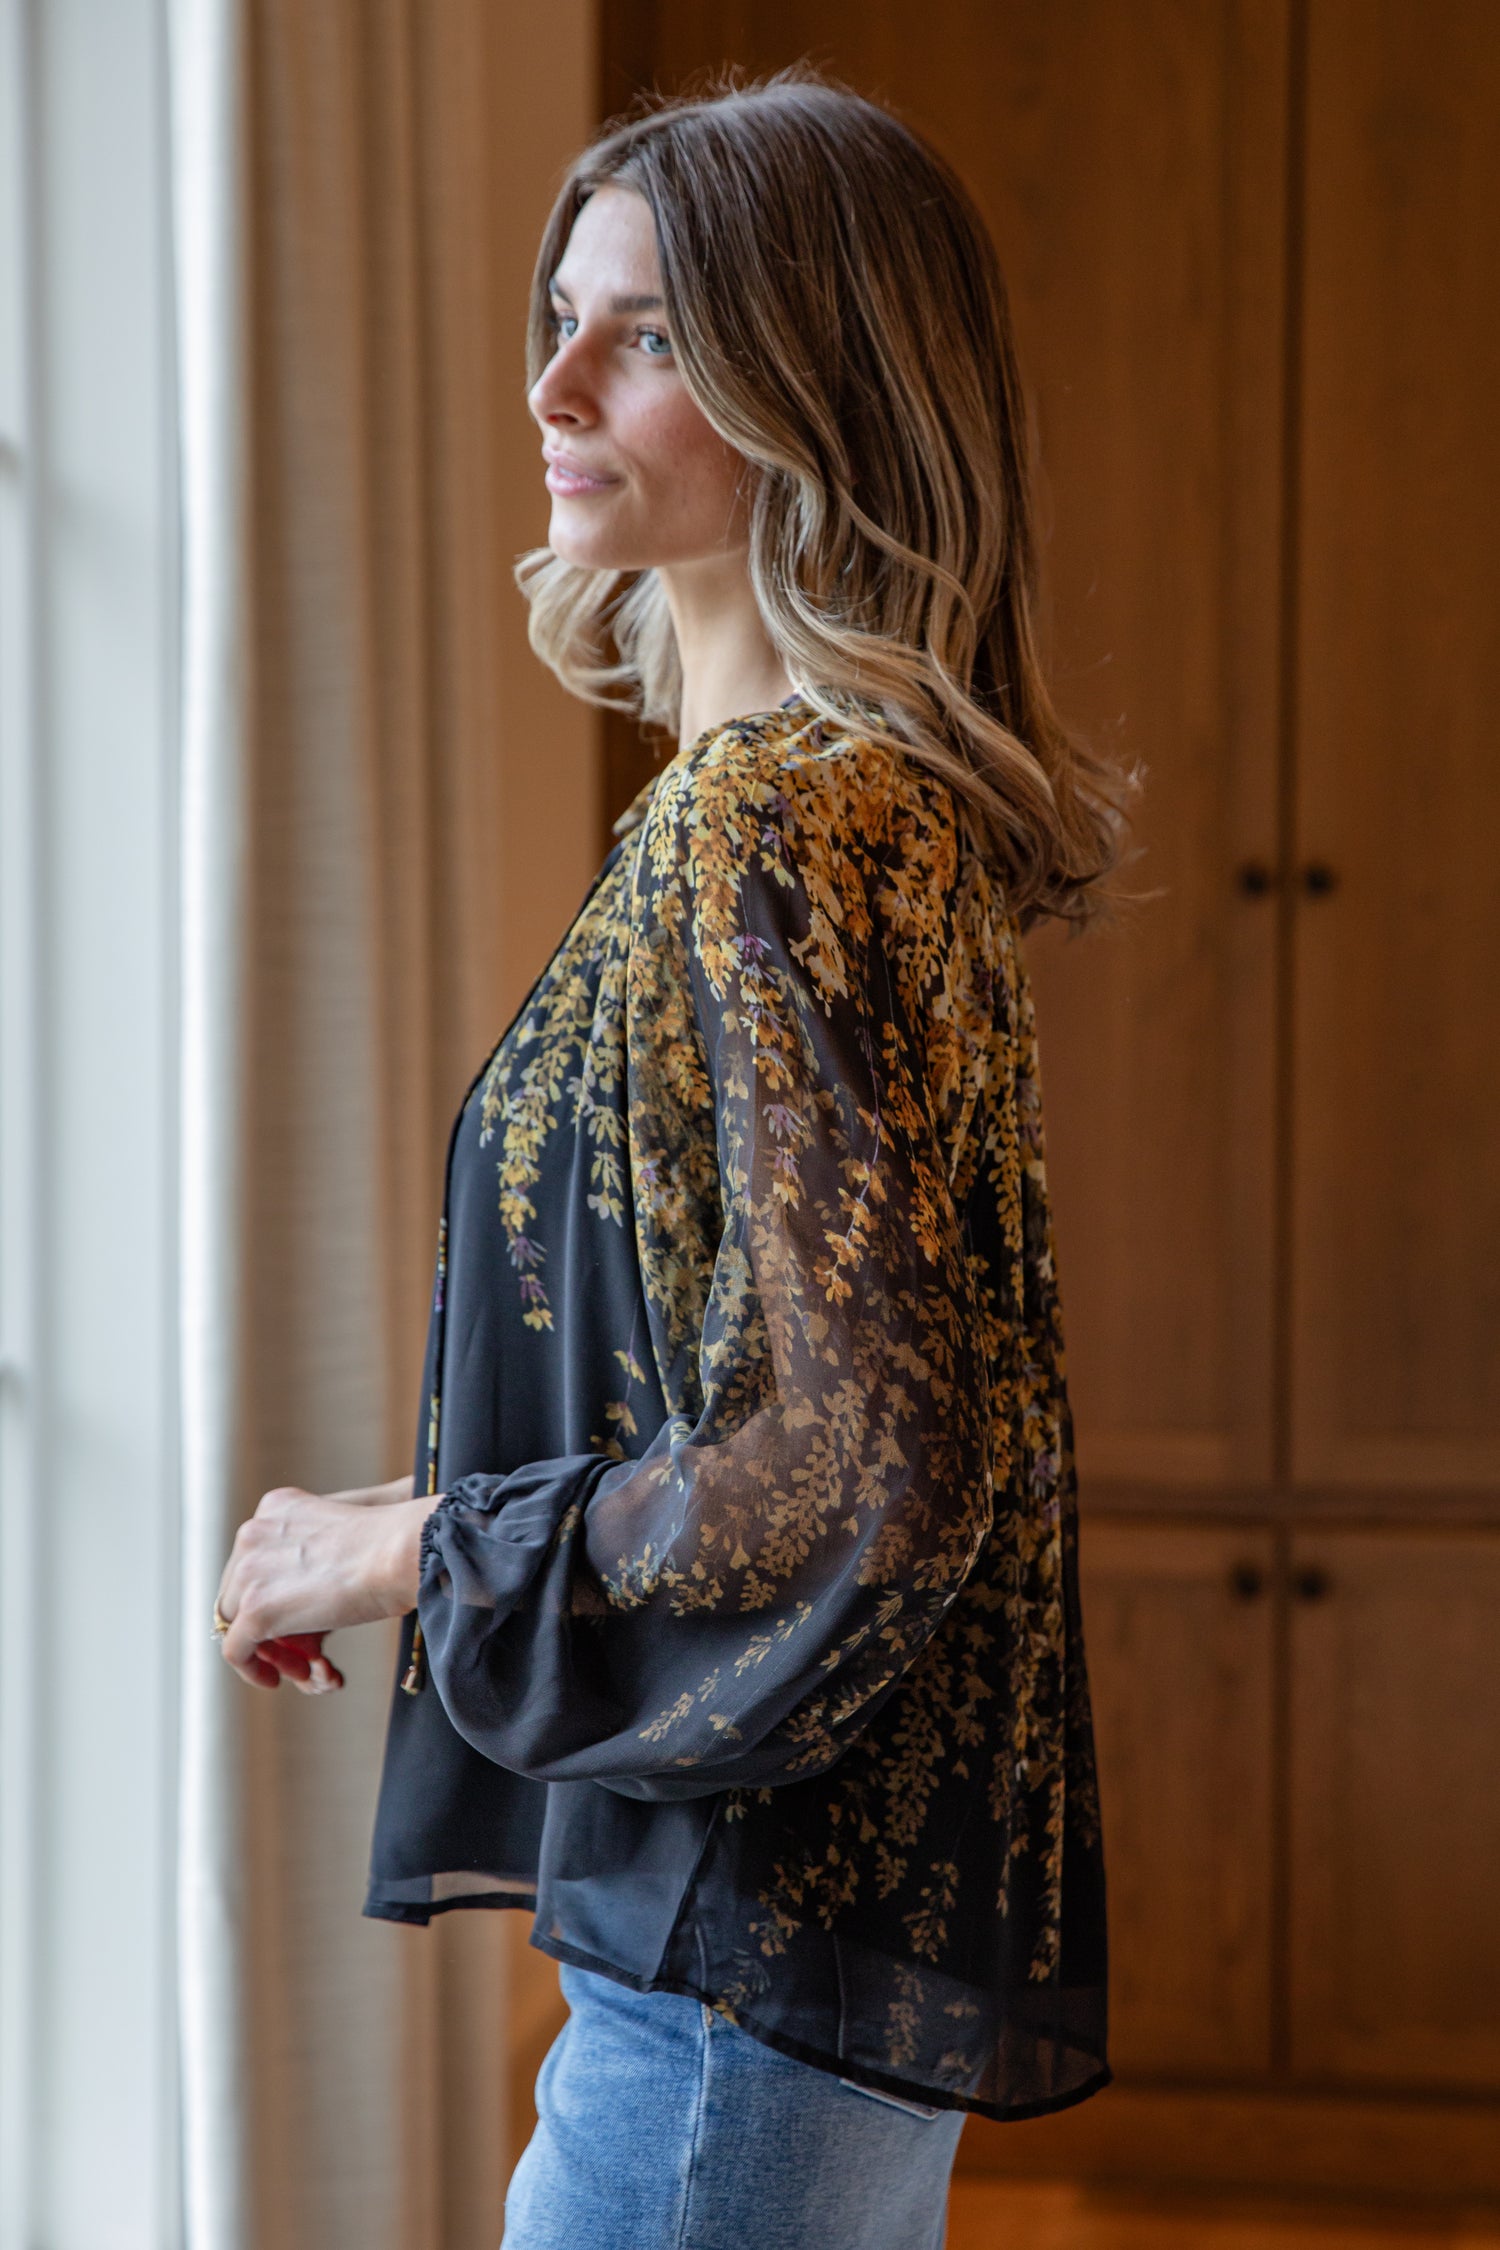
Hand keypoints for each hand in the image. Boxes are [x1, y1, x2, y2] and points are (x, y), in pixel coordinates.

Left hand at [215, 1482, 433, 1691]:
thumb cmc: (392, 1543)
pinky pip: (235, 1651)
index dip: (273, 1596)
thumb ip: (311, 1554)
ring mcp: (249, 1572)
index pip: (253, 1563)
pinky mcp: (255, 1610)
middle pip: (238, 1592)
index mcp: (274, 1508)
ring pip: (234, 1621)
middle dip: (268, 1626)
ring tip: (303, 1668)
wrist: (403, 1549)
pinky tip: (274, 1680)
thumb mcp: (340, 1535)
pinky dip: (252, 1669)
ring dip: (268, 1649)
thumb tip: (302, 1595)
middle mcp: (252, 1533)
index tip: (301, 1621)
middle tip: (302, 1652)